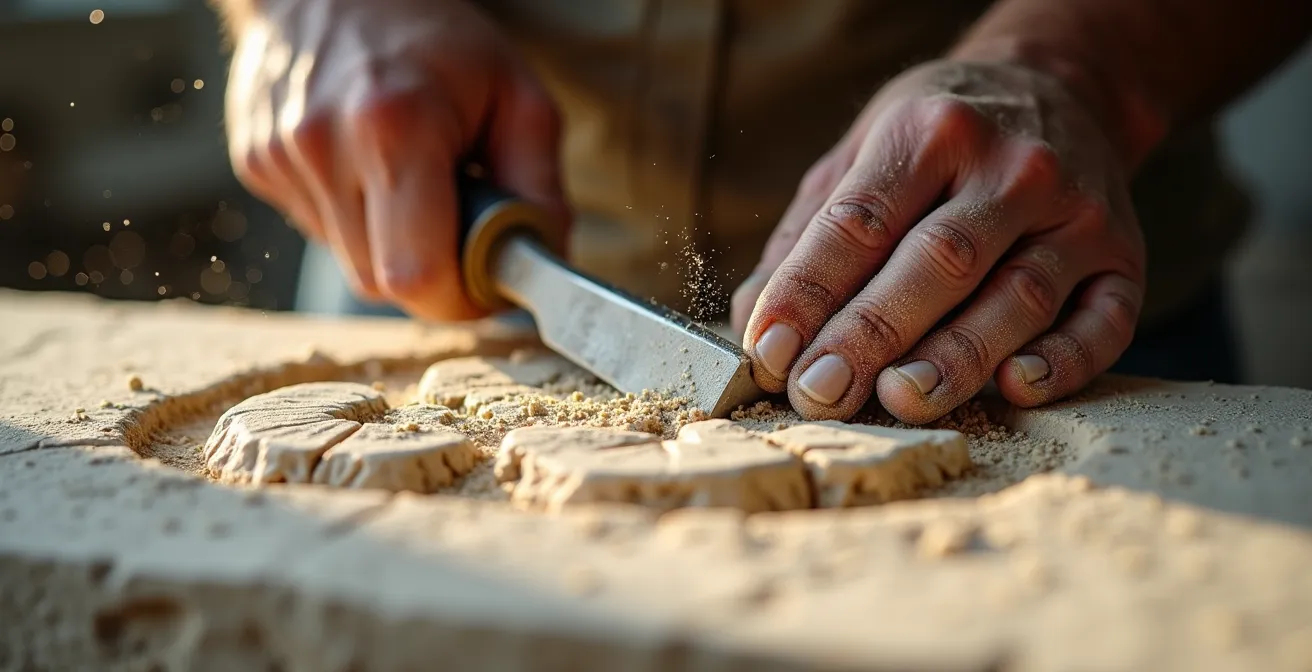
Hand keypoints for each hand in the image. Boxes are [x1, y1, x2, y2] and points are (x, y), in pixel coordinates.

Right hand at [224, 0, 565, 319]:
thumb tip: (542, 263)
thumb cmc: (435, 37)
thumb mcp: (516, 93)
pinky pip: (319, 230)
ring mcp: (280, 156)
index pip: (418, 276)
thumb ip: (539, 188)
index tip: (485, 277)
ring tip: (409, 179)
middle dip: (430, 273)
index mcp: (395, 126)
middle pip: (381, 283)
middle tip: (457, 227)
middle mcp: (323, 145)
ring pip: (349, 263)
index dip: (459, 297)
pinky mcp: (256, 163)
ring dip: (391, 244)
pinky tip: (366, 166)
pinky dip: (354, 217)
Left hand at [732, 60, 1144, 423]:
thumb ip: (805, 237)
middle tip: (821, 392)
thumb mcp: (858, 155)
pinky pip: (1104, 321)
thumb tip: (754, 326)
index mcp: (928, 133)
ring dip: (958, 356)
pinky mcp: (1124, 257)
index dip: (809, 290)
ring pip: (1019, 295)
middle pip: (938, 261)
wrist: (1060, 87)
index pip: (860, 221)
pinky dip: (1064, 361)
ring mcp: (1076, 213)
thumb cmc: (938, 139)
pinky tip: (1017, 387)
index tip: (770, 352)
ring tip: (901, 399)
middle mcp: (1009, 167)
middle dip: (872, 334)